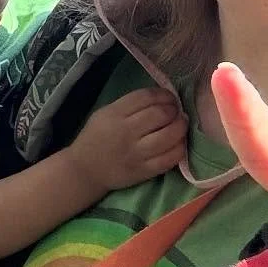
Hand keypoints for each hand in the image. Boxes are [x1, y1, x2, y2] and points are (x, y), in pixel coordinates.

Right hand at [69, 87, 186, 192]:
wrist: (86, 169)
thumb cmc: (97, 137)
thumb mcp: (106, 113)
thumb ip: (130, 105)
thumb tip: (161, 99)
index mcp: (115, 114)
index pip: (147, 97)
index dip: (164, 94)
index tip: (170, 97)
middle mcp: (126, 132)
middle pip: (161, 114)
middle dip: (174, 109)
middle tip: (177, 111)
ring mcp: (137, 153)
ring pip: (169, 136)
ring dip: (181, 127)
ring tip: (181, 124)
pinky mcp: (144, 171)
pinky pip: (170, 159)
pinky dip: (180, 148)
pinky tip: (179, 142)